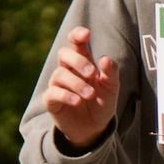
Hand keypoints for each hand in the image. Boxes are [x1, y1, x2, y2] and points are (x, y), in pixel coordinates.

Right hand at [45, 27, 121, 147]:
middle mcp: (67, 70)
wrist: (94, 129)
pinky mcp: (51, 101)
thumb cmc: (102, 103)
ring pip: (59, 74)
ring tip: (90, 95)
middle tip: (93, 74)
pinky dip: (66, 95)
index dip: (77, 35)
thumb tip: (105, 58)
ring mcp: (57, 85)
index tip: (86, 34)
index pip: (75, 42)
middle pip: (63, 54)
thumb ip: (111, 73)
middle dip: (78, 61)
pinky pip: (53, 93)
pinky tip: (78, 101)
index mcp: (82, 62)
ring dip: (77, 83)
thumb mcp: (112, 88)